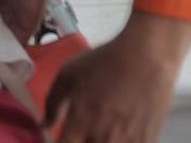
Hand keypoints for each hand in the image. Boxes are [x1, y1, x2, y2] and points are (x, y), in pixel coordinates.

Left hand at [47, 12, 190, 141]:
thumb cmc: (105, 61)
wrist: (147, 56)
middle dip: (81, 140)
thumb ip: (52, 102)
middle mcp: (103, 137)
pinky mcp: (146, 141)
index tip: (63, 136)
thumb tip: (44, 124)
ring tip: (100, 127)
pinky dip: (121, 141)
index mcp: (80, 123)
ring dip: (99, 140)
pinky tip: (119, 130)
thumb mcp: (67, 74)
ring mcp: (127, 142)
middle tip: (82, 129)